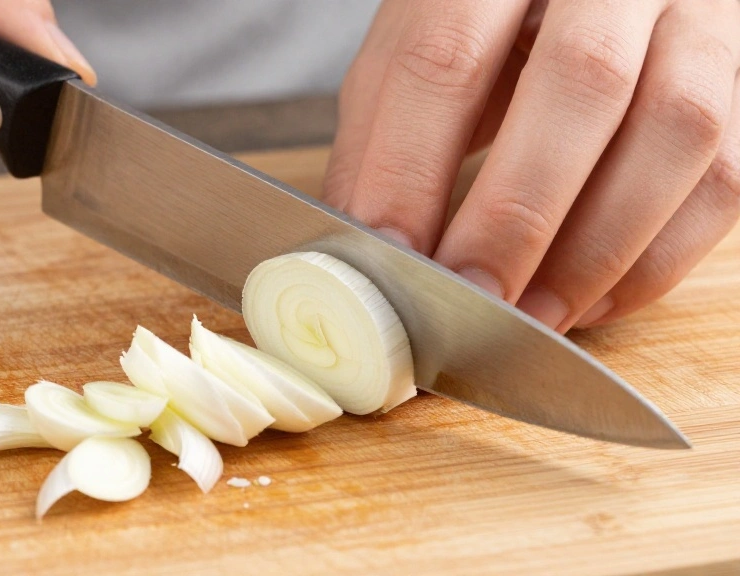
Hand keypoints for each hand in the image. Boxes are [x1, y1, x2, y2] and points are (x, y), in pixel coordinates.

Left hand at [325, 0, 739, 332]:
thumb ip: (382, 136)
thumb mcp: (416, 47)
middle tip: (470, 301)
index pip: (448, 58)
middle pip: (581, 84)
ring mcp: (693, 17)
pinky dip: (656, 260)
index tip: (390, 258)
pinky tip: (590, 299)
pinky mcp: (738, 79)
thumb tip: (360, 248)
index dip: (412, 167)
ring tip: (531, 317)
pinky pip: (724, 179)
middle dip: (518, 215)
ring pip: (675, 131)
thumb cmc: (487, 20)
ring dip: (596, 249)